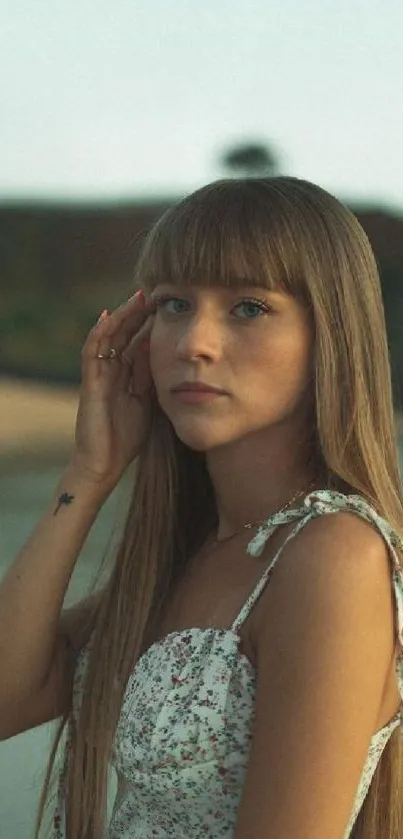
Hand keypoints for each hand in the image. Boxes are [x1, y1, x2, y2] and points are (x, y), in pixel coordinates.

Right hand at [70, 290, 156, 486]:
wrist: (105, 462)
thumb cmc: (127, 437)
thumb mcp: (149, 402)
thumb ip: (153, 379)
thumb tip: (168, 356)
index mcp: (126, 375)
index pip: (137, 342)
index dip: (150, 324)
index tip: (168, 308)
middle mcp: (111, 370)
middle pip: (123, 334)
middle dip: (137, 314)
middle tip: (154, 295)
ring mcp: (98, 375)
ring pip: (108, 337)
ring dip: (121, 316)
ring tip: (137, 298)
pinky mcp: (89, 382)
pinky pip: (91, 352)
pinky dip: (99, 333)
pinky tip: (110, 317)